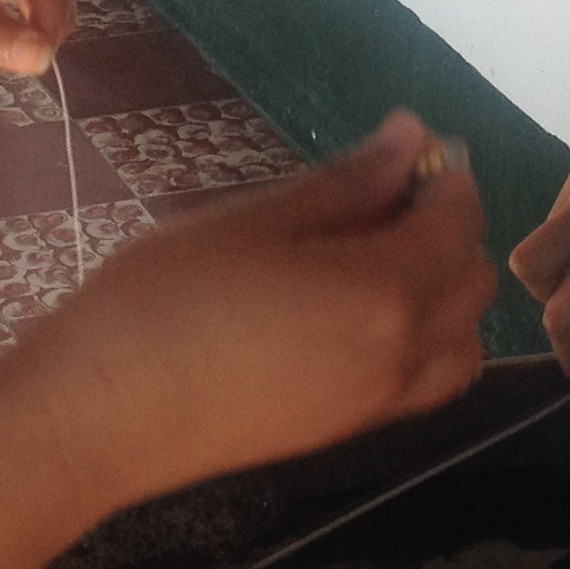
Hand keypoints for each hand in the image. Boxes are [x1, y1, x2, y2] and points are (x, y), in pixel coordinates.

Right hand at [7, 112, 498, 511]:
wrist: (96, 418)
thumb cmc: (161, 301)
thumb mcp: (252, 222)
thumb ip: (346, 184)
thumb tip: (413, 137)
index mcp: (384, 293)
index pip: (458, 223)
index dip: (446, 176)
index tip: (409, 147)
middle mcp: (402, 356)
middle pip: (473, 284)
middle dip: (449, 230)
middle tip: (380, 196)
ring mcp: (378, 403)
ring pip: (461, 342)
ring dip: (443, 293)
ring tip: (370, 259)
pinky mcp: (347, 431)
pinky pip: (425, 381)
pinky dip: (423, 339)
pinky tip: (350, 311)